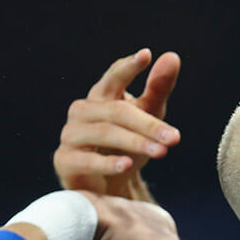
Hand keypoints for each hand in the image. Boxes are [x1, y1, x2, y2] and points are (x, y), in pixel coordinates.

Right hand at [54, 49, 181, 199]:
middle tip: (174, 138)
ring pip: (104, 133)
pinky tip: (127, 165)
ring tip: (161, 152)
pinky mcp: (65, 160)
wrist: (107, 184)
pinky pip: (87, 160)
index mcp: (101, 96)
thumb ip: (157, 88)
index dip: (128, 67)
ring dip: (135, 143)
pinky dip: (108, 162)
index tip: (146, 55)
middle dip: (147, 124)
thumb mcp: (148, 115)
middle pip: (116, 111)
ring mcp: (71, 135)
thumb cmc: (127, 144)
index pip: (114, 77)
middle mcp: (82, 111)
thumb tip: (172, 56)